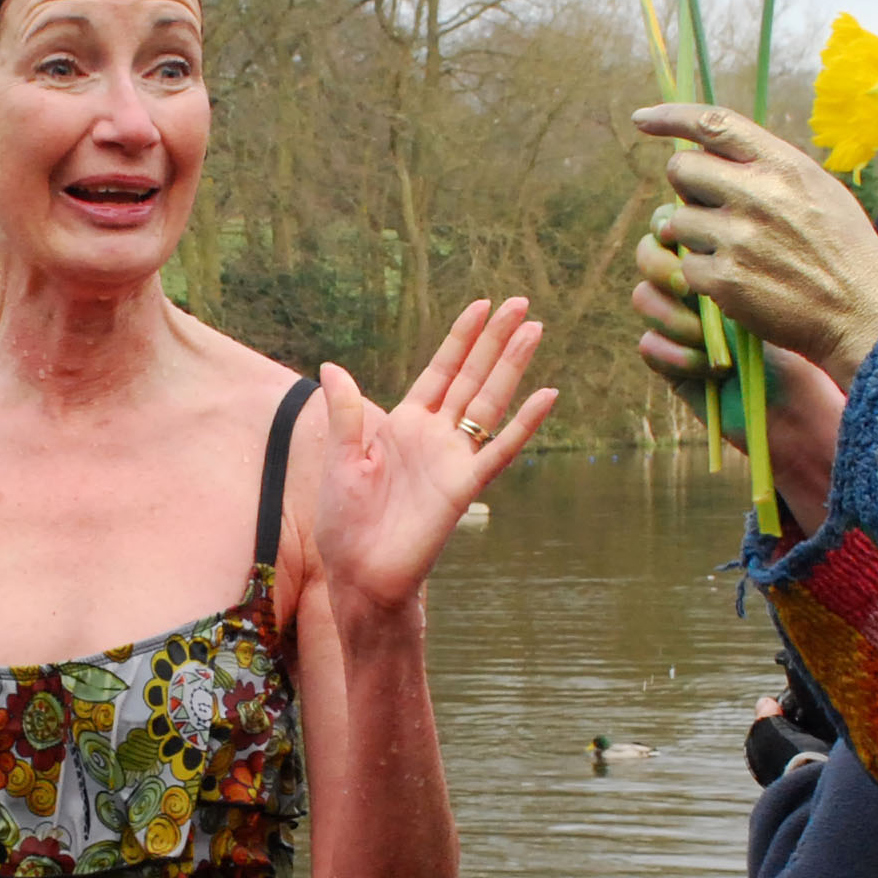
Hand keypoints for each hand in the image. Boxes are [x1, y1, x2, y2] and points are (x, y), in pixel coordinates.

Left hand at [310, 297, 556, 613]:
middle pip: (472, 377)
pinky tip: (546, 396)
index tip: (482, 305)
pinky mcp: (464, 487)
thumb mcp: (341, 459)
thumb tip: (332, 366)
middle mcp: (435, 436)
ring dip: (511, 366)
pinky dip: (523, 425)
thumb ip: (346, 412)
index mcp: (405, 425)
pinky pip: (499, 451)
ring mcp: (453, 459)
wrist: (360, 574)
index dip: (461, 339)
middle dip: (495, 340)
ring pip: (489, 402)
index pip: (440, 371)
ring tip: (535, 329)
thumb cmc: (347, 524)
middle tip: (521, 304)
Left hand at [632, 102, 877, 376]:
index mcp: (784, 165)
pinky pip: (686, 266)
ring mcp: (738, 238)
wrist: (861, 315)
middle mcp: (758, 195)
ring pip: (676, 221)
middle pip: (681, 169)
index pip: (714, 123)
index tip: (643, 119)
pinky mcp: (725, 281)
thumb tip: (714, 155)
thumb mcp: (820, 191)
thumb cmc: (844, 252)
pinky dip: (702, 276)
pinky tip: (736, 282)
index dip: (671, 116)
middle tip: (709, 208)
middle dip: (686, 187)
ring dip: (692, 236)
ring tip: (732, 251)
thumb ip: (770, 169)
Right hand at [632, 248, 844, 528]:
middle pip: (648, 254)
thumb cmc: (812, 331)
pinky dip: (675, 355)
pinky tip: (712, 368)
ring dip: (672, 314)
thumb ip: (756, 229)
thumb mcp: (790, 269)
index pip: (675, 221)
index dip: (671, 224)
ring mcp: (681, 323)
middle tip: (687, 283)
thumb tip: (720, 199)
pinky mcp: (673, 364)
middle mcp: (697, 283)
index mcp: (722, 251)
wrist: (812, 402)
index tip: (691, 237)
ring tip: (709, 337)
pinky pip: (649, 345)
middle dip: (661, 265)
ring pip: (643, 297)